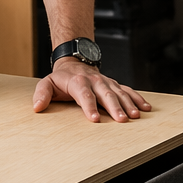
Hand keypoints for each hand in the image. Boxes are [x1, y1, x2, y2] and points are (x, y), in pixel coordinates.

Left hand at [33, 59, 151, 122]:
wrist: (74, 62)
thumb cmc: (61, 78)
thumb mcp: (47, 83)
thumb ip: (41, 94)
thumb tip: (37, 106)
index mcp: (78, 82)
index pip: (84, 94)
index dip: (90, 106)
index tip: (95, 119)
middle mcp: (95, 80)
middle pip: (106, 94)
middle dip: (115, 107)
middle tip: (122, 120)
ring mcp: (106, 82)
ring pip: (119, 92)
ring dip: (128, 104)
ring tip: (135, 116)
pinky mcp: (114, 84)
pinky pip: (127, 91)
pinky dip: (137, 99)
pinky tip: (145, 108)